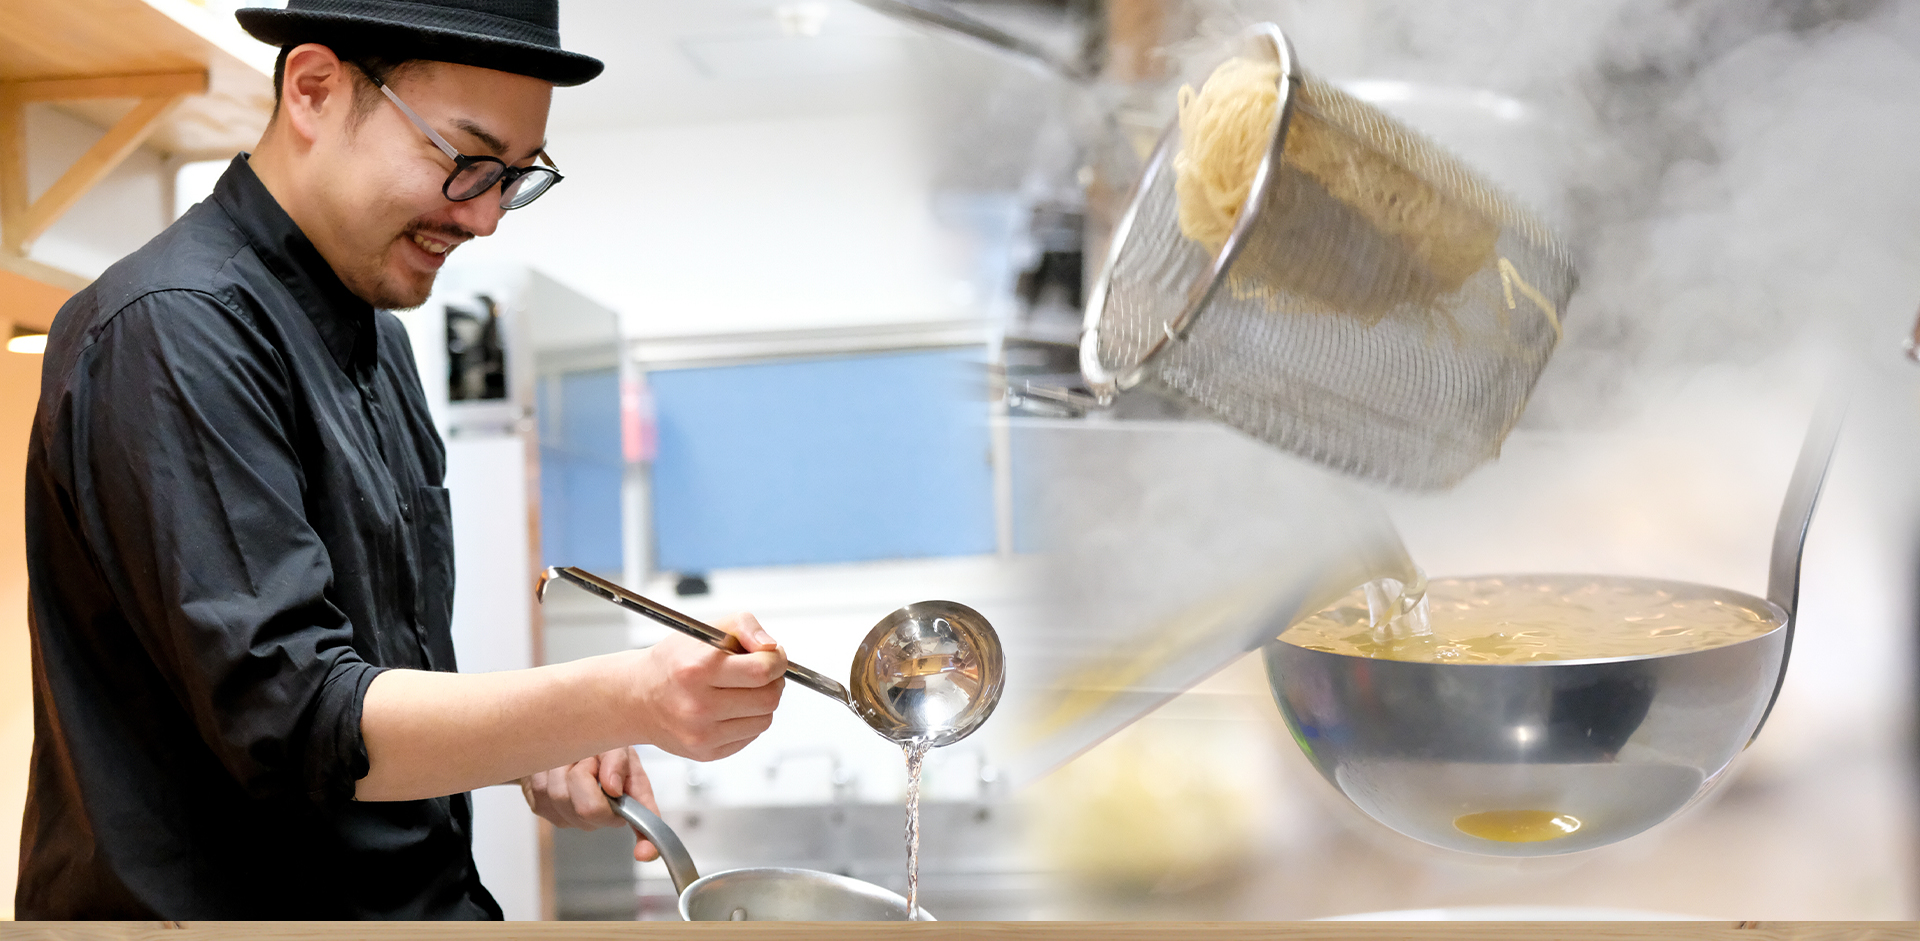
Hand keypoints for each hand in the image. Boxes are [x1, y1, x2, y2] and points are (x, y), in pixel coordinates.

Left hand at [520, 746, 660, 861]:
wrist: (566, 740)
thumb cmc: (597, 745)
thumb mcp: (617, 746)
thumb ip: (619, 763)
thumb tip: (613, 787)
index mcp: (627, 802)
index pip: (642, 825)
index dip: (646, 843)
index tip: (645, 852)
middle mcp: (599, 816)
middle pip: (589, 809)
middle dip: (585, 773)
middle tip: (588, 758)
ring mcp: (569, 817)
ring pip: (560, 795)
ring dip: (563, 767)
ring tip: (571, 757)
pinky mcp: (543, 809)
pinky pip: (540, 792)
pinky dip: (546, 770)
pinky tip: (555, 764)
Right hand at [633, 612, 785, 761]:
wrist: (638, 697)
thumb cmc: (674, 662)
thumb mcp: (704, 630)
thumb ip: (744, 625)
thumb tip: (770, 645)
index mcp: (698, 670)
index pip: (762, 670)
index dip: (776, 660)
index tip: (773, 655)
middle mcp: (698, 705)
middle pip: (768, 698)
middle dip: (774, 681)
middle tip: (763, 672)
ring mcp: (702, 734)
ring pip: (764, 720)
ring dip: (763, 702)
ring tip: (743, 690)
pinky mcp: (706, 753)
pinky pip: (750, 736)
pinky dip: (749, 720)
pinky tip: (731, 708)